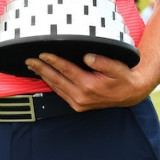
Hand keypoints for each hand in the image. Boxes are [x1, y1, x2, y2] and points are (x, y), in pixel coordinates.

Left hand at [25, 52, 152, 111]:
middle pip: (56, 80)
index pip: (66, 70)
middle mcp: (81, 96)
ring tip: (32, 67)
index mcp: (89, 86)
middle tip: (28, 60)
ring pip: (56, 87)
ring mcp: (79, 103)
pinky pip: (61, 93)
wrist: (130, 94)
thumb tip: (87, 56)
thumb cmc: (123, 78)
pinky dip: (51, 84)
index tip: (42, 53)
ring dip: (43, 76)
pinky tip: (45, 77)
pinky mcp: (78, 105)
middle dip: (41, 69)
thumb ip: (102, 61)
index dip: (53, 61)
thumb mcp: (117, 67)